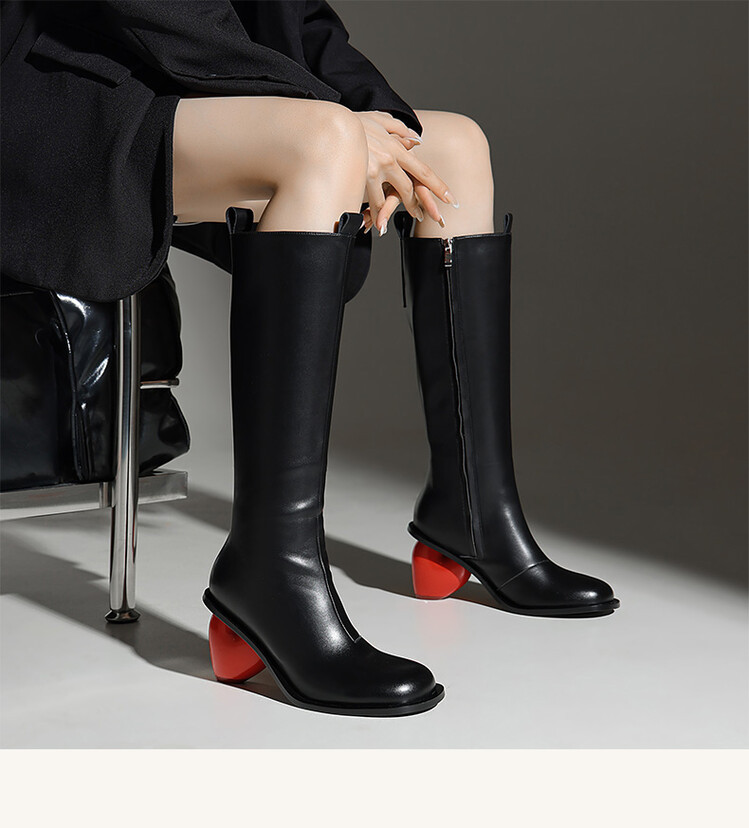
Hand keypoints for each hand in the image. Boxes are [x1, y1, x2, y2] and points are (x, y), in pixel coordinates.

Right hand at [353, 111, 454, 234]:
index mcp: (396, 147)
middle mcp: (390, 160)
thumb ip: (398, 129)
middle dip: (415, 206)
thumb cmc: (353, 121)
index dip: (437, 186)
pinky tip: (372, 223)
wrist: (331, 123)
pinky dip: (372, 214)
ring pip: (387, 200)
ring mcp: (375, 170)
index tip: (450, 199)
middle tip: (422, 216)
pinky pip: (369, 201)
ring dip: (389, 213)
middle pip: (407, 189)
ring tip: (386, 224)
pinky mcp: (361, 178)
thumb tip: (416, 140)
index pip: (422, 171)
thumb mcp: (379, 120)